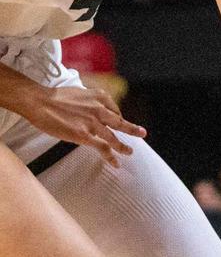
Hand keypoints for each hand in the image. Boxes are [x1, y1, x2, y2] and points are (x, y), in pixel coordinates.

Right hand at [26, 85, 145, 166]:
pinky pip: (102, 147)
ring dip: (123, 146)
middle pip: (119, 121)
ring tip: (130, 152)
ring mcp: (93, 123)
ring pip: (113, 136)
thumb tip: (93, 111)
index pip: (114, 109)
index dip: (114, 117)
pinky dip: (110, 156)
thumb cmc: (56, 98)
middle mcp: (100, 109)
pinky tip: (116, 163)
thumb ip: (91, 102)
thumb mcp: (81, 93)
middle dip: (131, 128)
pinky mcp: (84, 135)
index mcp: (100, 96)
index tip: (116, 123)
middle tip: (142, 133)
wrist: (41, 102)